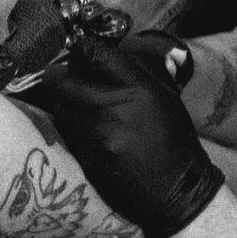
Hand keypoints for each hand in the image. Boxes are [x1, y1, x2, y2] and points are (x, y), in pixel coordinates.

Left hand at [35, 36, 224, 237]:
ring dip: (65, 104)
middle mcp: (115, 111)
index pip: (96, 55)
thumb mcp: (162, 96)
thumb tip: (96, 53)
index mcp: (138, 90)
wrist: (178, 190)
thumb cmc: (172, 138)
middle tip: (61, 75)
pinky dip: (72, 129)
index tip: (76, 47)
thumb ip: (130, 73)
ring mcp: (98, 138)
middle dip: (58, 75)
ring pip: (61, 108)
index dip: (80, 47)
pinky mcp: (88, 160)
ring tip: (79, 107)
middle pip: (64, 81)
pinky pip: (67, 135)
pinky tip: (87, 132)